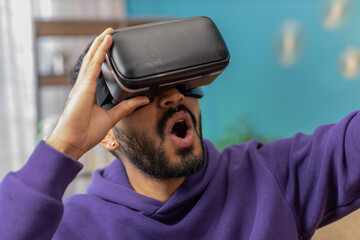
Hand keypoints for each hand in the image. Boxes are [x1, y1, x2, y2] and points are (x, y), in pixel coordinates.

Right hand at [46, 28, 149, 158]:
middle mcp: (84, 86)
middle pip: (93, 61)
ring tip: (108, 33)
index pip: (96, 70)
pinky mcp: (83, 87)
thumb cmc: (86, 132)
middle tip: (109, 34)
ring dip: (100, 44)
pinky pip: (93, 66)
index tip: (108, 47)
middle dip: (100, 46)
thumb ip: (126, 106)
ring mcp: (82, 85)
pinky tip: (104, 42)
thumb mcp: (112, 117)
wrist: (73, 141)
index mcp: (88, 92)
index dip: (101, 57)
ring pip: (92, 59)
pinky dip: (99, 52)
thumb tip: (143, 99)